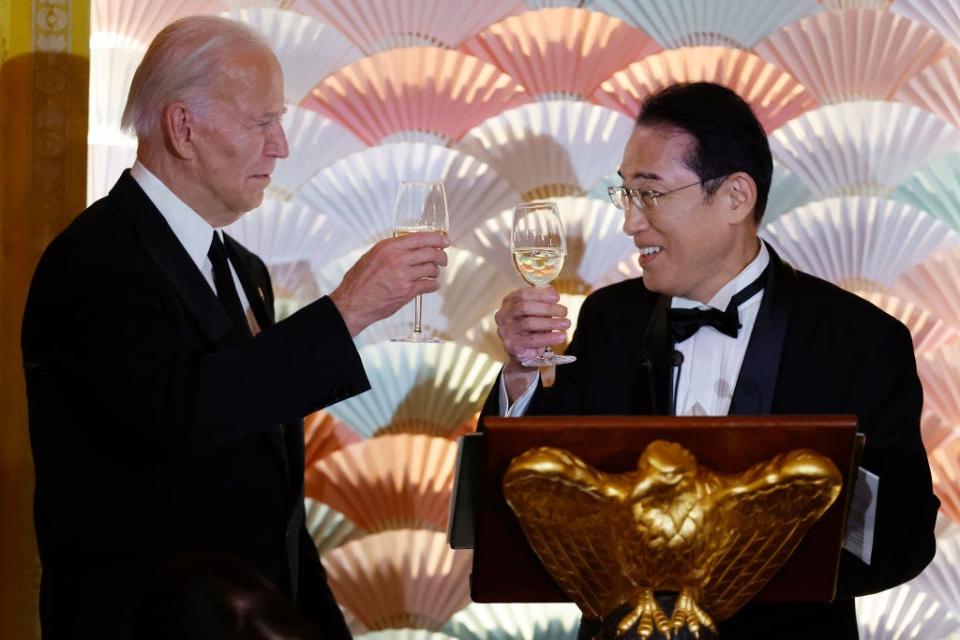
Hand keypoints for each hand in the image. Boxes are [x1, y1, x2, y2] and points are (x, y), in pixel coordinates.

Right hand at [330, 231, 448, 335]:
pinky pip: (429, 285)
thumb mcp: (372, 256)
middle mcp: (398, 259)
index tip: (444, 240)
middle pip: (431, 252)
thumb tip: (408, 247)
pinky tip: (430, 285)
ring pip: (432, 268)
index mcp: (389, 247)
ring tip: (432, 273)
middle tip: (443, 259)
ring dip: (436, 271)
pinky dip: (433, 285)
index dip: (437, 238)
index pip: (420, 237)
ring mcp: (403, 275)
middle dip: (441, 256)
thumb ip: (391, 250)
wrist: (353, 302)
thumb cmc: (359, 281)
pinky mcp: (407, 291)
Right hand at [494, 286, 569, 400]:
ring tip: (566, 323)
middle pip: (525, 307)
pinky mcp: (513, 345)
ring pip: (529, 323)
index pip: (523, 294)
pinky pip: (533, 340)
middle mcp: (503, 315)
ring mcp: (506, 331)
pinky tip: (561, 336)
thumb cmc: (530, 324)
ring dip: (551, 323)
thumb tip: (552, 292)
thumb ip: (542, 300)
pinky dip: (549, 338)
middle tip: (564, 311)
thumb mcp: (536, 311)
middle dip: (547, 308)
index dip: (540, 294)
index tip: (557, 297)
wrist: (521, 350)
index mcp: (509, 302)